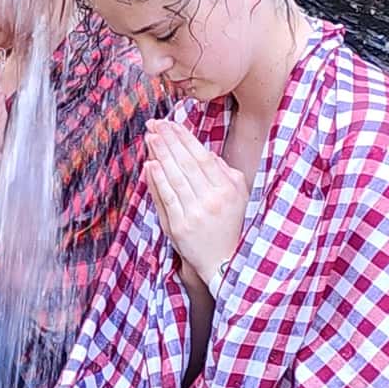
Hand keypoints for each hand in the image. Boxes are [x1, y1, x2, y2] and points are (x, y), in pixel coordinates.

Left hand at [143, 118, 247, 285]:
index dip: (185, 138)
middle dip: (169, 140)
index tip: (171, 123)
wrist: (225, 263)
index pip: (202, 156)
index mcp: (228, 188)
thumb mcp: (239, 196)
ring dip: (161, 154)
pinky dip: (157, 180)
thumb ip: (224, 173)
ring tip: (150, 137)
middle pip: (186, 163)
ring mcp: (195, 213)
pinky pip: (166, 198)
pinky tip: (150, 165)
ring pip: (174, 178)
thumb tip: (205, 152)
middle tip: (155, 124)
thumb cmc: (231, 225)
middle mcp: (212, 199)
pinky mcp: (179, 226)